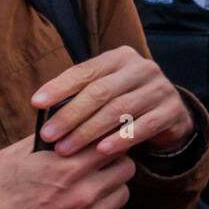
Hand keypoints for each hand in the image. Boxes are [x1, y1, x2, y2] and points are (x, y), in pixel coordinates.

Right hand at [0, 136, 134, 208]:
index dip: (109, 139)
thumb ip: (46, 140)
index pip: (113, 144)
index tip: (104, 139)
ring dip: (111, 186)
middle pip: (126, 168)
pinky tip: (80, 205)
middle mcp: (83, 192)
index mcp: (68, 167)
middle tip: (102, 160)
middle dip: (116, 161)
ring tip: (93, 183)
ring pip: (122, 194)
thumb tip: (65, 127)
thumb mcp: (13, 157)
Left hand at [32, 46, 194, 156]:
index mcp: (120, 58)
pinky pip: (144, 126)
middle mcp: (142, 68)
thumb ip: (80, 93)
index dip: (59, 87)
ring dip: (89, 131)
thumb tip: (41, 108)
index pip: (86, 71)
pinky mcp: (172, 110)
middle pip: (101, 91)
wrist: (169, 113)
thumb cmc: (124, 102)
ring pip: (120, 109)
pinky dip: (121, 139)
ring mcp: (160, 88)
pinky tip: (101, 151)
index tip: (36, 103)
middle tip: (48, 135)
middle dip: (70, 115)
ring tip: (66, 148)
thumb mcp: (104, 90)